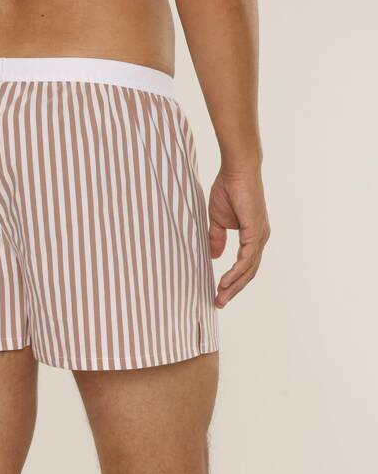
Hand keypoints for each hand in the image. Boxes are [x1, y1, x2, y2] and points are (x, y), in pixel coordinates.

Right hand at [208, 168, 269, 307]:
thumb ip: (217, 238)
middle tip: (219, 302)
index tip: (218, 292)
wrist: (237, 170)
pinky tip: (225, 281)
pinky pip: (247, 258)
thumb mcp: (218, 220)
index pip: (245, 266)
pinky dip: (236, 272)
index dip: (233, 281)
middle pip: (249, 273)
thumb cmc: (229, 189)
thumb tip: (215, 256)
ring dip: (234, 285)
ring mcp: (260, 236)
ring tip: (220, 297)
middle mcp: (260, 239)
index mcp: (253, 236)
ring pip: (249, 269)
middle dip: (233, 289)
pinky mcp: (256, 231)